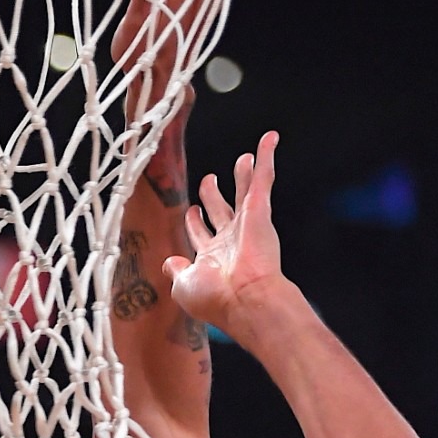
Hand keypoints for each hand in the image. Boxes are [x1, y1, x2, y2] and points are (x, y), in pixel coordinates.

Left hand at [163, 131, 284, 335]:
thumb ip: (175, 270)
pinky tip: (268, 139)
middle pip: (221, 210)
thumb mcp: (183, 284)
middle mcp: (231, 240)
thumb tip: (169, 262)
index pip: (202, 233)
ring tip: (244, 158)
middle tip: (210, 180)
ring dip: (244, 176)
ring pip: (245, 192)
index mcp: (212, 256)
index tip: (191, 211)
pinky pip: (263, 178)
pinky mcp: (260, 211)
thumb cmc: (215, 297)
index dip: (195, 221)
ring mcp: (247, 224)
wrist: (244, 298)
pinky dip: (266, 157)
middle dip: (214, 195)